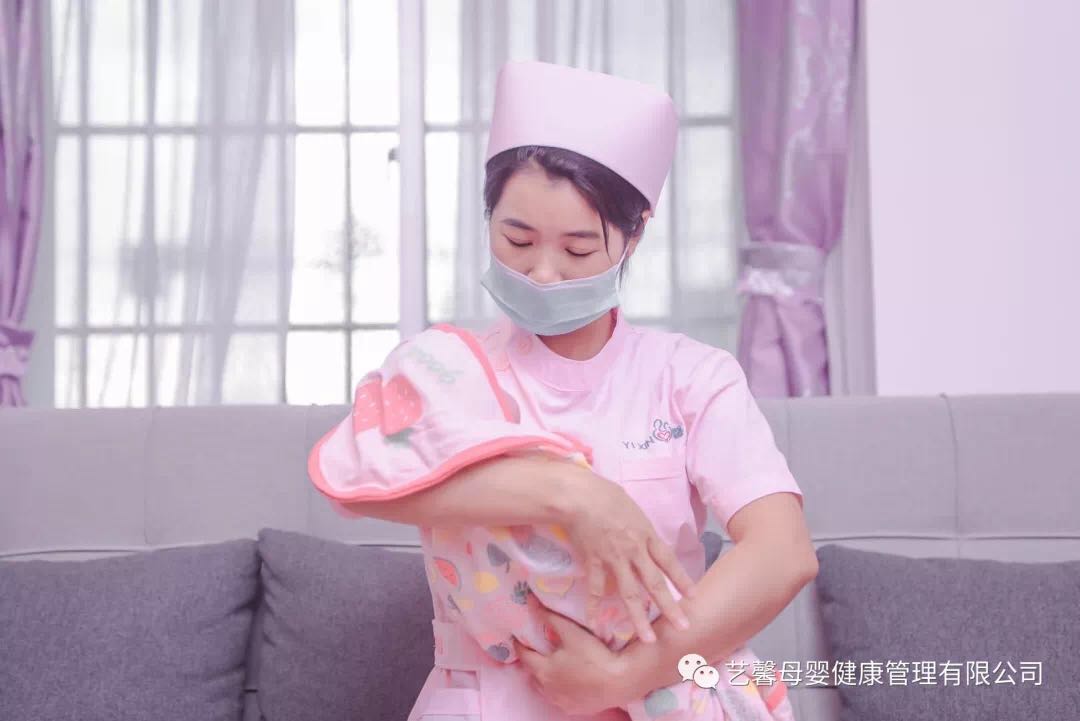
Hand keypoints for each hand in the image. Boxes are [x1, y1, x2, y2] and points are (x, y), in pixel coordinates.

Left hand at [513, 608, 634, 714]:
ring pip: (544, 690)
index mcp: (544, 669)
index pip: (524, 656)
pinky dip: (557, 690)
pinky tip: (566, 684)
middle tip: (535, 651)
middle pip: (532, 674)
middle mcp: (548, 689)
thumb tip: (531, 601)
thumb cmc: (593, 655)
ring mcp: (561, 702)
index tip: (517, 637)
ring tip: (549, 667)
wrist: (619, 682)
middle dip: (531, 663)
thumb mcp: (571, 632)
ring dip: (543, 678)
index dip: (519, 645)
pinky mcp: (574, 709)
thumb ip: (550, 617)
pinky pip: (559, 699)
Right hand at [552, 458, 697, 642]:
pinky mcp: (593, 562)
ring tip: (648, 639)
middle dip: (670, 607)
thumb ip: (640, 527)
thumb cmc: (604, 494)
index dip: (682, 580)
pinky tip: (596, 623)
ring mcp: (613, 558)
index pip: (668, 562)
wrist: (577, 495)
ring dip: (639, 618)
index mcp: (646, 534)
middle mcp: (634, 550)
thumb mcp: (632, 507)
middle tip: (682, 627)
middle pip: (655, 583)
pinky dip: (595, 606)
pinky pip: (596, 589)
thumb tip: (645, 538)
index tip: (693, 597)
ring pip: (629, 593)